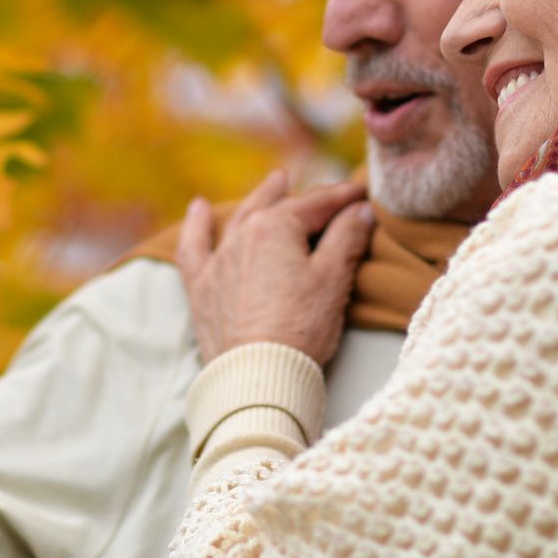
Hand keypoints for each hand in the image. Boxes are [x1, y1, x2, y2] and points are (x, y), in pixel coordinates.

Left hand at [174, 169, 373, 365]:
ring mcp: (218, 260)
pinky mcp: (202, 287)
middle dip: (305, 197)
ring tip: (275, 182)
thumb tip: (359, 210)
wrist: (257, 375)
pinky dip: (196, 226)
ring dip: (259, 198)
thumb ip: (347, 238)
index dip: (343, 198)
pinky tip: (199, 208)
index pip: (317, 205)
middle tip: (327, 192)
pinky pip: (194, 247)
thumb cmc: (300, 328)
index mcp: (276, 227)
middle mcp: (242, 235)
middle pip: (278, 208)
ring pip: (241, 218)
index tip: (363, 193)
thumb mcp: (333, 280)